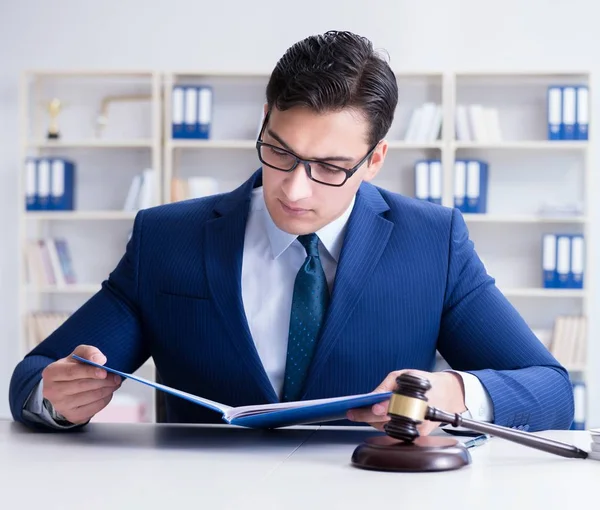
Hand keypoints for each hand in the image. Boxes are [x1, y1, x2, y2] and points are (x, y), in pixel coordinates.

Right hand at [41, 345, 120, 424]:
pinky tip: (107, 393)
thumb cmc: (73, 368)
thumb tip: (99, 360)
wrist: (63, 387)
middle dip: (104, 381)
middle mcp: (52, 391)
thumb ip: (89, 352)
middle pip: (83, 385)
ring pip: (90, 397)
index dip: (90, 372)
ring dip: (107, 390)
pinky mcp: (72, 416)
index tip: (104, 372)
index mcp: (52, 373)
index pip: (72, 372)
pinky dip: (105, 400)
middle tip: (116, 378)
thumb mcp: (78, 355)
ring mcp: (61, 406)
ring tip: (114, 383)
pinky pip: (93, 408)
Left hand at [346, 369, 466, 434]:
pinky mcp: (417, 435)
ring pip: (388, 427)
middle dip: (367, 416)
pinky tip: (373, 417)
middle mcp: (416, 417)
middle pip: (387, 420)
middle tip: (352, 413)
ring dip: (373, 421)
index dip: (381, 408)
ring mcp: (417, 428)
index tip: (372, 407)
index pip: (394, 406)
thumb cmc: (424, 382)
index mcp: (414, 399)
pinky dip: (383, 424)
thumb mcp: (404, 376)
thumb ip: (386, 386)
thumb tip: (371, 397)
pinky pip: (395, 431)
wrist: (447, 394)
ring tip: (358, 413)